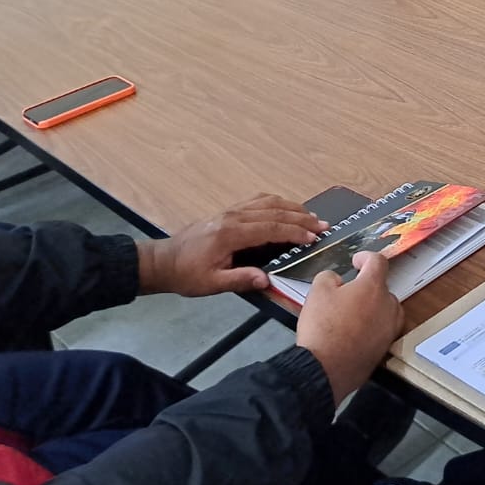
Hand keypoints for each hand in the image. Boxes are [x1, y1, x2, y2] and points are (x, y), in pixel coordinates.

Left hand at [137, 194, 328, 297]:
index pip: (271, 228)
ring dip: (292, 207)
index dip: (295, 232)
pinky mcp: (228, 211)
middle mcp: (233, 217)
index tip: (314, 237)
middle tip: (323, 225)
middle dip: (301, 217)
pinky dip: (277, 203)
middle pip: (274, 211)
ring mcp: (231, 211)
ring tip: (311, 216)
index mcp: (230, 234)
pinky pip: (258, 201)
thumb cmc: (186, 275)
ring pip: (268, 202)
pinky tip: (286, 209)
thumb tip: (267, 279)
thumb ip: (240, 280)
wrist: (162, 262)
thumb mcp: (211, 284)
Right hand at [296, 251, 404, 404]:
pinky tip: (353, 334)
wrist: (325, 370)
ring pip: (384, 310)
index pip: (378, 262)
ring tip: (349, 315)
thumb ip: (329, 278)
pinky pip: (381, 330)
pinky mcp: (385, 348)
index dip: (366, 257)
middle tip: (345, 293)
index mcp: (373, 287)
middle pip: (381, 288)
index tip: (356, 261)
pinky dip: (370, 327)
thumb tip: (336, 280)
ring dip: (371, 308)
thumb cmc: (322, 329)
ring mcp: (390, 328)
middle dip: (365, 287)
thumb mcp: (317, 292)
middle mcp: (388, 306)